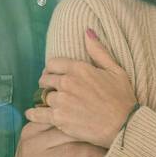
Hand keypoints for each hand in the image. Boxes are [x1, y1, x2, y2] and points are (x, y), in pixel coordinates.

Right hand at [5, 121, 109, 156]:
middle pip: (70, 132)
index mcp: (31, 130)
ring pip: (73, 152)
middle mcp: (32, 144)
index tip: (105, 122)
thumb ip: (52, 132)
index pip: (62, 118)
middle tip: (113, 138)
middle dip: (94, 135)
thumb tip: (86, 118)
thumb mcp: (36, 146)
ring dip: (97, 155)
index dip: (85, 120)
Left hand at [24, 29, 137, 147]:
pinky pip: (39, 114)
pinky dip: (33, 114)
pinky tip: (31, 114)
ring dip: (46, 100)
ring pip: (44, 97)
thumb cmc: (122, 98)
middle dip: (47, 84)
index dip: (51, 70)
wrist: (124, 125)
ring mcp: (62, 101)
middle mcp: (67, 82)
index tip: (52, 75)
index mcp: (79, 68)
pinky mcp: (59, 118)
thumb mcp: (115, 70)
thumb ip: (98, 51)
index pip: (53, 64)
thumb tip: (87, 31)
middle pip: (45, 80)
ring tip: (48, 104)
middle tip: (50, 90)